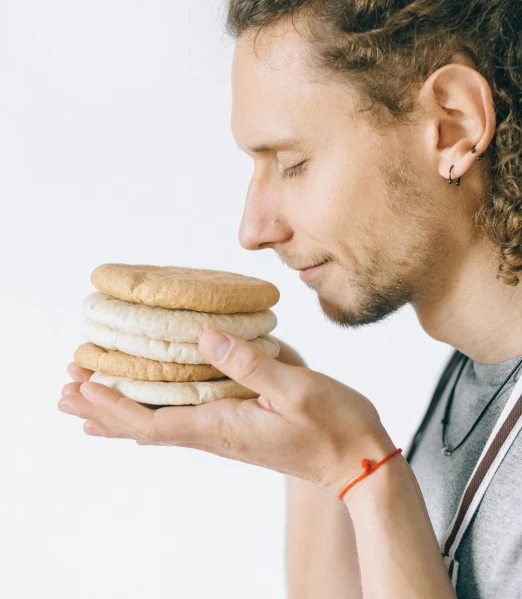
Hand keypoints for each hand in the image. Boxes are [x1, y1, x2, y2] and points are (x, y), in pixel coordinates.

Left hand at [58, 332, 393, 494]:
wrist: (357, 462)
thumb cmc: (333, 425)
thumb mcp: (296, 389)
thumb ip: (251, 363)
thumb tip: (206, 336)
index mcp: (222, 427)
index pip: (152, 422)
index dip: (113, 406)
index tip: (83, 387)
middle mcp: (215, 435)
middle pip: (144, 428)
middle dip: (102, 410)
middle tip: (65, 391)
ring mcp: (224, 434)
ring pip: (158, 425)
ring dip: (120, 411)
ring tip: (88, 397)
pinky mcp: (235, 428)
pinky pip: (179, 420)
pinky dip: (151, 410)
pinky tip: (146, 403)